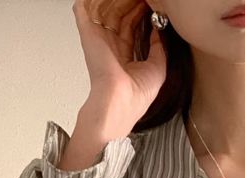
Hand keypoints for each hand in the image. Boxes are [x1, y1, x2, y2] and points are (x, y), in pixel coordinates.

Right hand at [73, 0, 166, 122]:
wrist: (119, 100)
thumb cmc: (136, 94)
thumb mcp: (158, 68)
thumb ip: (159, 47)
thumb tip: (160, 30)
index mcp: (125, 60)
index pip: (131, 29)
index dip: (140, 15)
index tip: (149, 6)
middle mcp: (111, 50)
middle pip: (119, 18)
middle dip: (130, 4)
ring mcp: (99, 41)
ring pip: (106, 11)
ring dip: (115, 0)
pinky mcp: (89, 35)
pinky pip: (84, 11)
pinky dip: (88, 1)